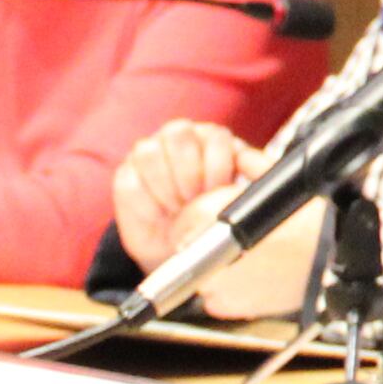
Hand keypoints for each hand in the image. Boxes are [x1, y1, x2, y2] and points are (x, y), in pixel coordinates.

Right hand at [111, 119, 262, 275]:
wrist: (186, 251)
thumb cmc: (215, 220)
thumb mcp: (241, 197)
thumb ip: (253, 174)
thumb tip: (256, 162)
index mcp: (211, 138)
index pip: (214, 135)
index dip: (216, 167)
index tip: (218, 191)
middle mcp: (178, 138)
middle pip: (177, 132)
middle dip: (189, 173)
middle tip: (194, 199)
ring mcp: (148, 154)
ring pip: (148, 151)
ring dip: (166, 188)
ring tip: (177, 209)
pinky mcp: (126, 176)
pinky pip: (129, 182)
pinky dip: (146, 204)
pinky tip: (158, 215)